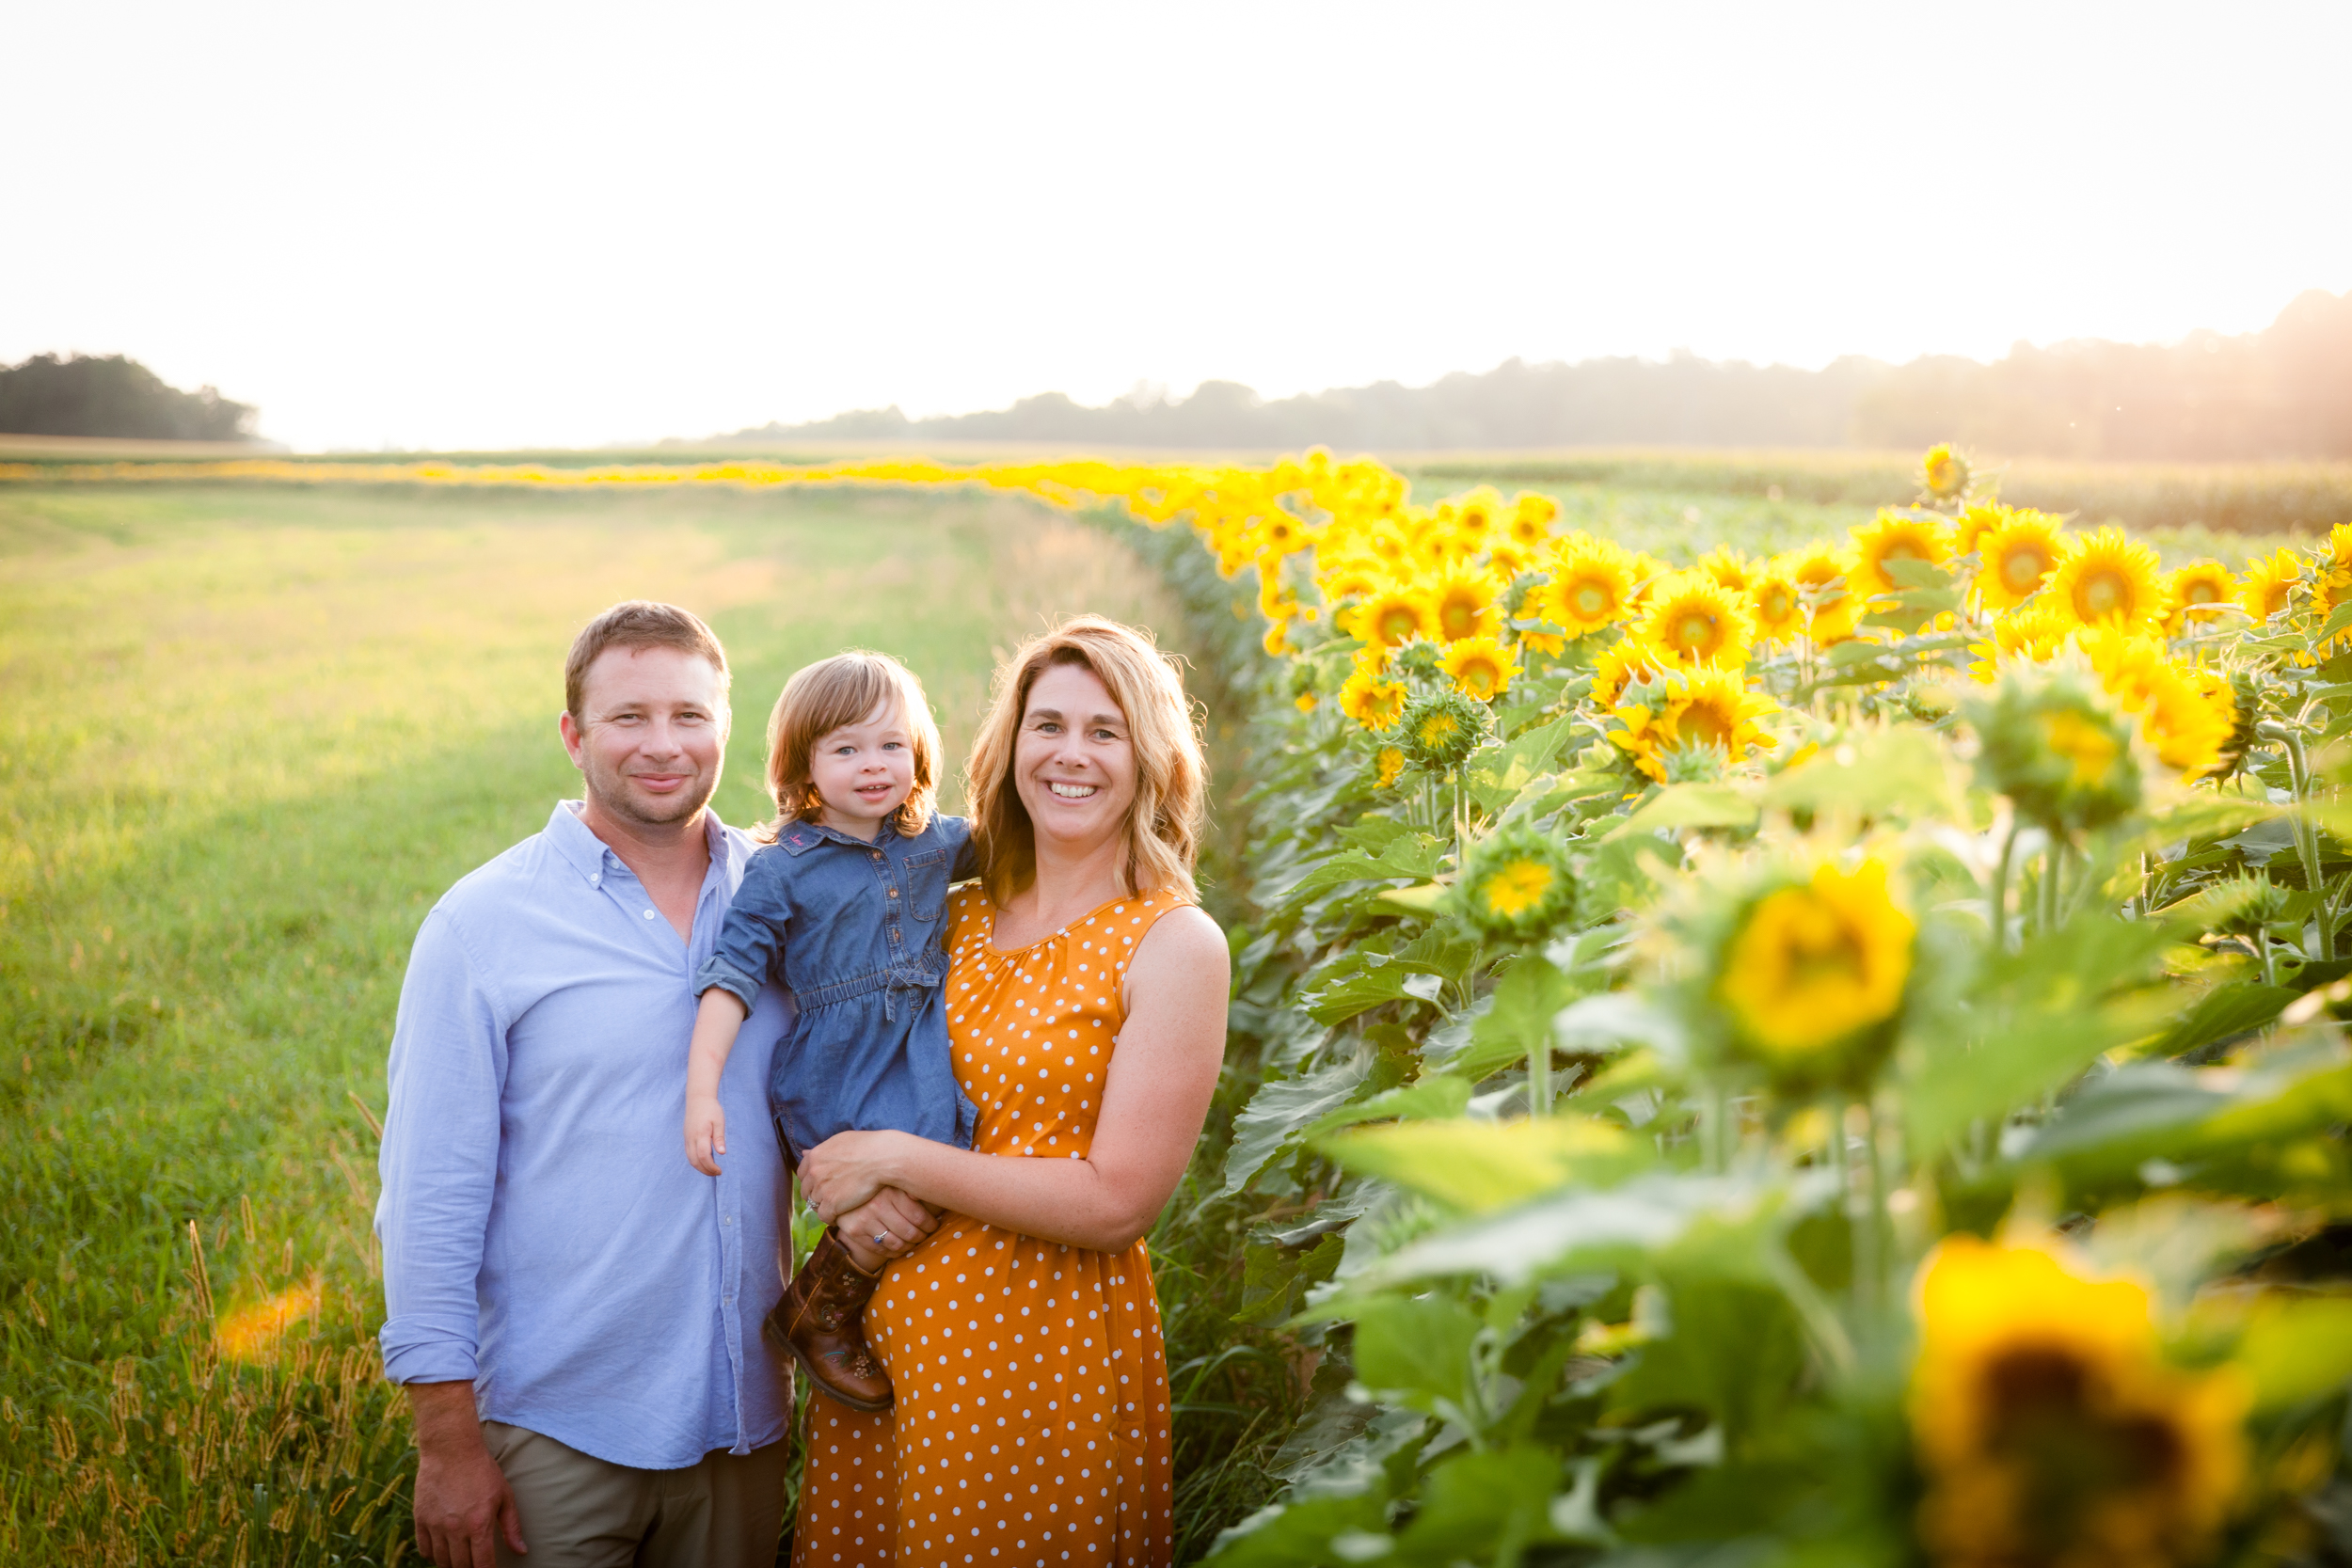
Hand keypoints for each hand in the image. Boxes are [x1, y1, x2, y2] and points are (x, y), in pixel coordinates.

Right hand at [409, 1385, 524, 1566]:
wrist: (452, 1450)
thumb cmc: (483, 1471)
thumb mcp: (504, 1496)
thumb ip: (511, 1527)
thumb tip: (521, 1551)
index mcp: (479, 1525)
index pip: (483, 1564)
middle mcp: (456, 1529)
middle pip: (461, 1566)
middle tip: (474, 1562)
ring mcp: (436, 1525)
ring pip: (441, 1561)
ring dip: (451, 1563)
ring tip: (459, 1557)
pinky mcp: (420, 1519)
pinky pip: (424, 1549)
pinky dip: (432, 1555)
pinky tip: (442, 1550)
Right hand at [684, 1092, 726, 1176]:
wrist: (698, 1099)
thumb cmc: (711, 1109)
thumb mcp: (719, 1122)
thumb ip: (719, 1138)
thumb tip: (722, 1153)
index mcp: (700, 1134)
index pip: (704, 1156)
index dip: (711, 1167)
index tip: (720, 1171)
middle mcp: (691, 1138)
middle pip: (695, 1161)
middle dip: (705, 1170)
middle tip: (717, 1173)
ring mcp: (687, 1138)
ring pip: (690, 1159)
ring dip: (700, 1167)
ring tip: (711, 1170)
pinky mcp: (686, 1138)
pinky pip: (689, 1153)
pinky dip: (696, 1161)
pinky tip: (705, 1161)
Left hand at [797, 1129, 903, 1222]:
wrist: (882, 1158)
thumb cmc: (867, 1146)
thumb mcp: (840, 1141)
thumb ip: (822, 1150)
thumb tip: (804, 1153)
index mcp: (814, 1157)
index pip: (802, 1174)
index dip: (812, 1181)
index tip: (822, 1184)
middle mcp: (814, 1173)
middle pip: (807, 1191)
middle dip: (816, 1195)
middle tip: (831, 1198)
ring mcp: (821, 1189)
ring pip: (815, 1205)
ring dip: (825, 1206)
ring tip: (838, 1207)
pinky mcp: (832, 1204)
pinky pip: (824, 1216)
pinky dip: (831, 1218)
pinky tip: (840, 1215)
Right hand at [835, 1188, 940, 1258]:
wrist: (844, 1187)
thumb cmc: (878, 1183)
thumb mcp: (895, 1180)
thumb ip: (912, 1187)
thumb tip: (932, 1191)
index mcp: (891, 1191)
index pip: (920, 1217)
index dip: (931, 1225)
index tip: (934, 1225)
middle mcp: (877, 1205)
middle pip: (909, 1232)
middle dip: (922, 1237)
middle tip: (925, 1235)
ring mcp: (864, 1220)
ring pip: (896, 1244)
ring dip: (909, 1246)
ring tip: (914, 1241)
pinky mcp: (855, 1232)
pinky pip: (881, 1250)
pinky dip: (894, 1252)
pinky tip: (900, 1247)